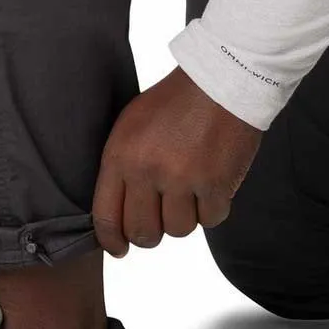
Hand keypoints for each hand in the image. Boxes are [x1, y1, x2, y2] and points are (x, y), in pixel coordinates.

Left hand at [92, 67, 261, 255]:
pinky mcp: (216, 184)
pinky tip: (212, 184)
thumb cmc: (175, 101)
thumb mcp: (131, 125)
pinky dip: (213, 208)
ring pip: (178, 230)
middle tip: (161, 218)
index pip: (106, 217)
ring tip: (190, 189)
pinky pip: (211, 220)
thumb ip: (121, 167)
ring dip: (185, 216)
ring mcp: (183, 179)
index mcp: (121, 155)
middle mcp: (148, 170)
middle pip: (143, 233)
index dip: (112, 241)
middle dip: (151, 233)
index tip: (120, 249)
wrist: (222, 79)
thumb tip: (116, 213)